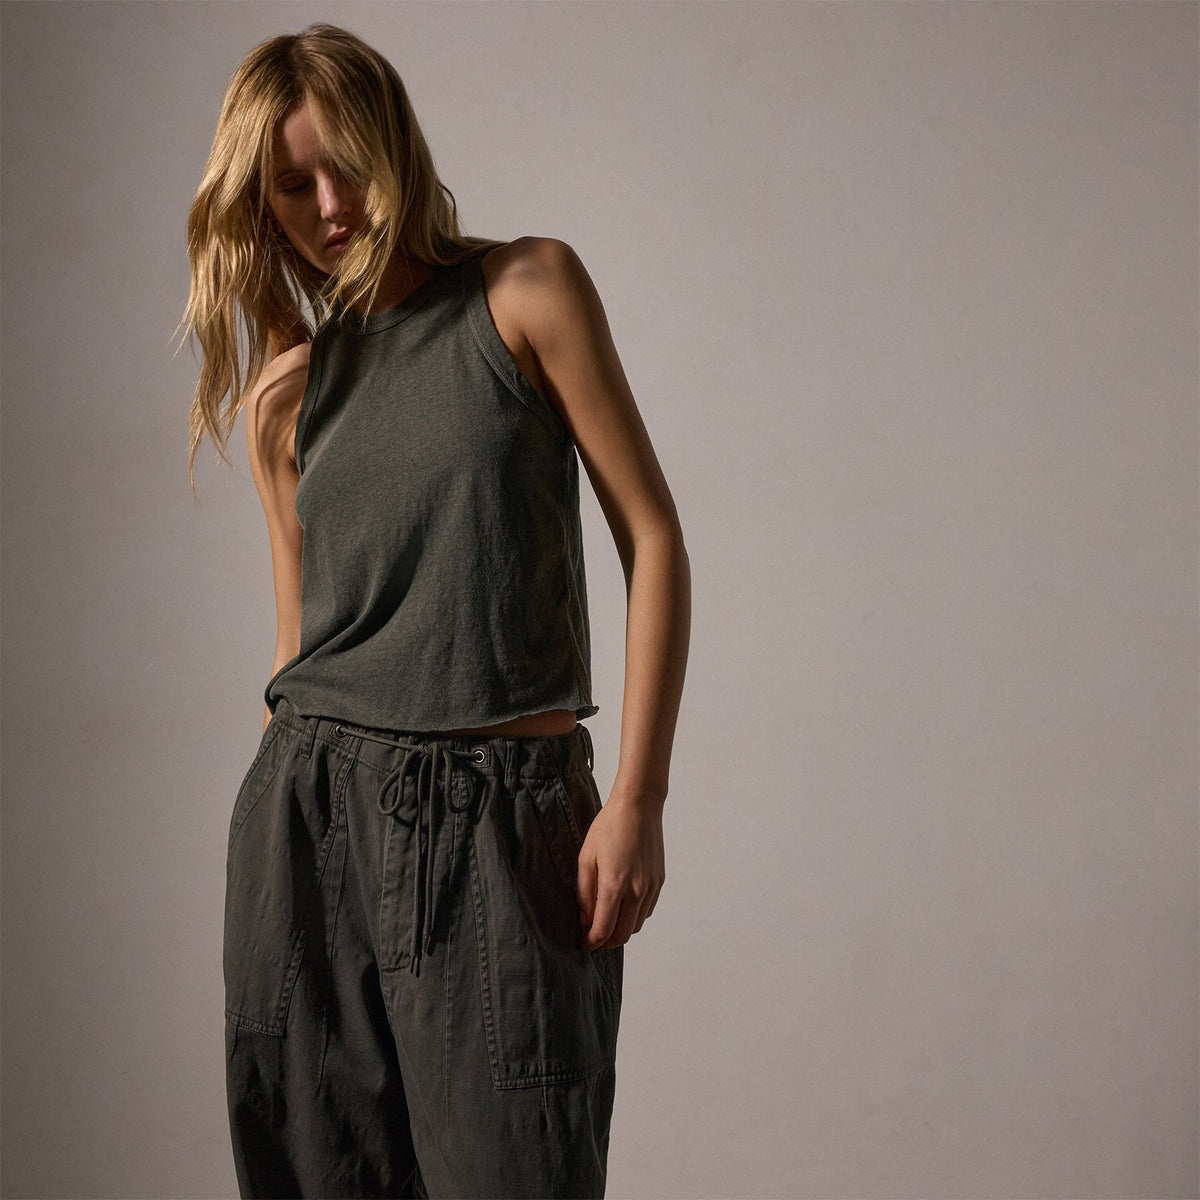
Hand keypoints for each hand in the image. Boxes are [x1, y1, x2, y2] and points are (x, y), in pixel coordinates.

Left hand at [576, 793, 664, 949]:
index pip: (603, 930)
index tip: (582, 943)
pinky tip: (622, 907)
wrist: (639, 807)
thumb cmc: (608, 827)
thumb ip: (584, 892)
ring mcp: (651, 887)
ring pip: (637, 926)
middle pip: (623, 935)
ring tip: (606, 922)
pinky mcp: (659, 882)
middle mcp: (636, 891)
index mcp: (615, 886)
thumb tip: (585, 919)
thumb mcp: (586, 858)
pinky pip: (647, 911)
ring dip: (621, 931)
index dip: (591, 942)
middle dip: (605, 943)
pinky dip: (634, 917)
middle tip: (592, 938)